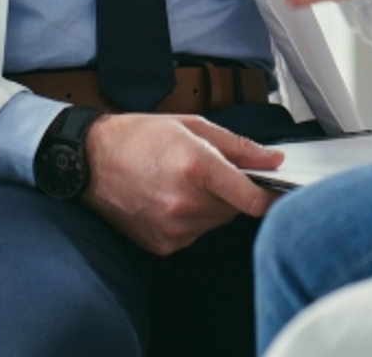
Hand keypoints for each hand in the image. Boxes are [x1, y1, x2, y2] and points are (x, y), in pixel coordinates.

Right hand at [81, 112, 282, 255]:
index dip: (272, 196)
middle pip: (235, 208)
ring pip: (216, 221)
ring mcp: (172, 228)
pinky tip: (173, 197)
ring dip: (213, 204)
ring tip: (186, 180)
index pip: (250, 197)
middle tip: (212, 170)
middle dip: (234, 190)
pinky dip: (193, 218)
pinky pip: (195, 233)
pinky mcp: (162, 245)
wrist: (90, 162)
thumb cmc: (139, 137)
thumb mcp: (193, 126)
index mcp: (197, 168)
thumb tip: (271, 159)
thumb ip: (238, 146)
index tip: (281, 192)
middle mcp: (185, 203)